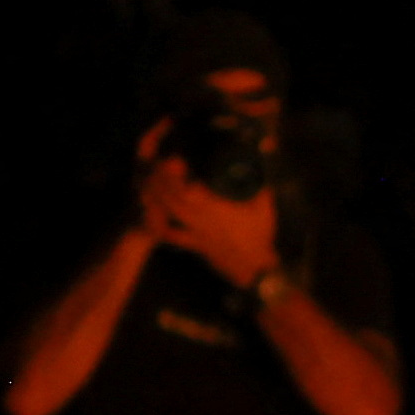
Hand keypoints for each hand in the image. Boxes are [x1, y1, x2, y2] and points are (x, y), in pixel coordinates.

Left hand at [135, 135, 281, 287]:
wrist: (254, 269)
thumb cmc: (260, 236)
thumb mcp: (264, 205)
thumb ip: (260, 177)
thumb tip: (266, 146)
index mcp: (215, 210)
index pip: (187, 190)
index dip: (176, 174)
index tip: (174, 159)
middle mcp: (200, 220)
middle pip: (170, 199)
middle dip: (160, 181)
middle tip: (155, 164)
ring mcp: (193, 232)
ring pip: (166, 214)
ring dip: (155, 197)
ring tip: (148, 181)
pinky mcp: (191, 243)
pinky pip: (169, 233)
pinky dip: (157, 222)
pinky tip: (152, 212)